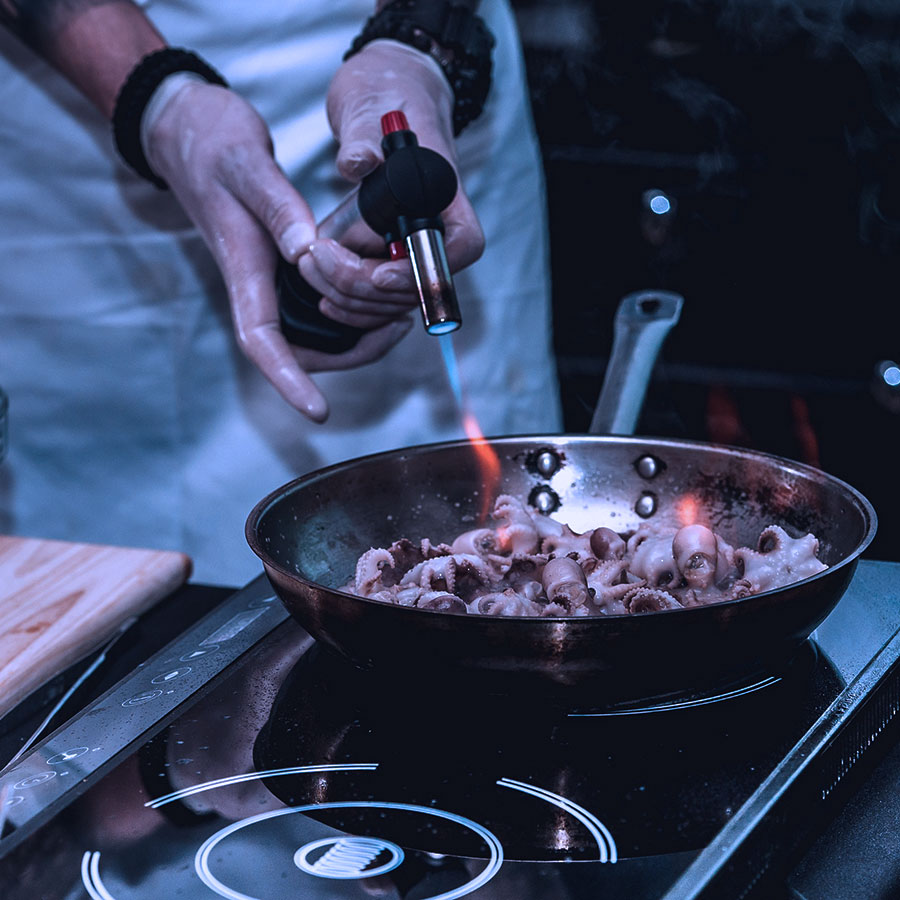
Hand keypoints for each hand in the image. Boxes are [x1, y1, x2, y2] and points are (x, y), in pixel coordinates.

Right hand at [141, 76, 411, 421]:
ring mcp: (268, 279)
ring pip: (311, 332)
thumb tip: (307, 252)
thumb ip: (277, 208)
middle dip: (347, 356)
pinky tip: (379, 292)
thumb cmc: (210, 146)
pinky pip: (316, 305)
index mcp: (243, 269)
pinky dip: (349, 310)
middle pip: (296, 350)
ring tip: (398, 315)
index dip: (288, 381)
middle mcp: (256, 284)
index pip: (261, 342)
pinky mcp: (279, 266)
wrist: (187, 130)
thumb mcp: (246, 165)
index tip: (319, 412)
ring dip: (354, 336)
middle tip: (397, 330)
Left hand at [297, 39, 484, 330]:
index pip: (461, 246)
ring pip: (393, 299)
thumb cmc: (386, 91)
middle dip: (363, 286)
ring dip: (349, 297)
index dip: (427, 270)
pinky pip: (376, 295)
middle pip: (417, 285)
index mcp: (445, 193)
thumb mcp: (369, 105)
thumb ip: (363, 138)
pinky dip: (350, 300)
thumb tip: (356, 163)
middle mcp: (435, 226)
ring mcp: (412, 244)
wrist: (383, 90)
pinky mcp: (388, 252)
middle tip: (317, 261)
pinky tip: (321, 286)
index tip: (379, 273)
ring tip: (309, 268)